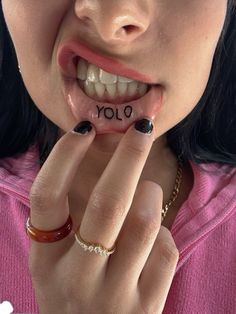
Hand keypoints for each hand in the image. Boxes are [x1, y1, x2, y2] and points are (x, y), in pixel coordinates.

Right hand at [28, 119, 178, 313]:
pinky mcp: (148, 305)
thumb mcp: (55, 260)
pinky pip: (166, 248)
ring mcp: (115, 294)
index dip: (64, 156)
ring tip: (146, 192)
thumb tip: (91, 154)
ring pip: (145, 221)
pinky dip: (162, 232)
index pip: (46, 196)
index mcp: (46, 258)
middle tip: (142, 128)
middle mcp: (77, 276)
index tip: (85, 129)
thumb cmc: (71, 292)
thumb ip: (68, 217)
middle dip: (129, 155)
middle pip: (108, 202)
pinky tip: (152, 240)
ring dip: (150, 194)